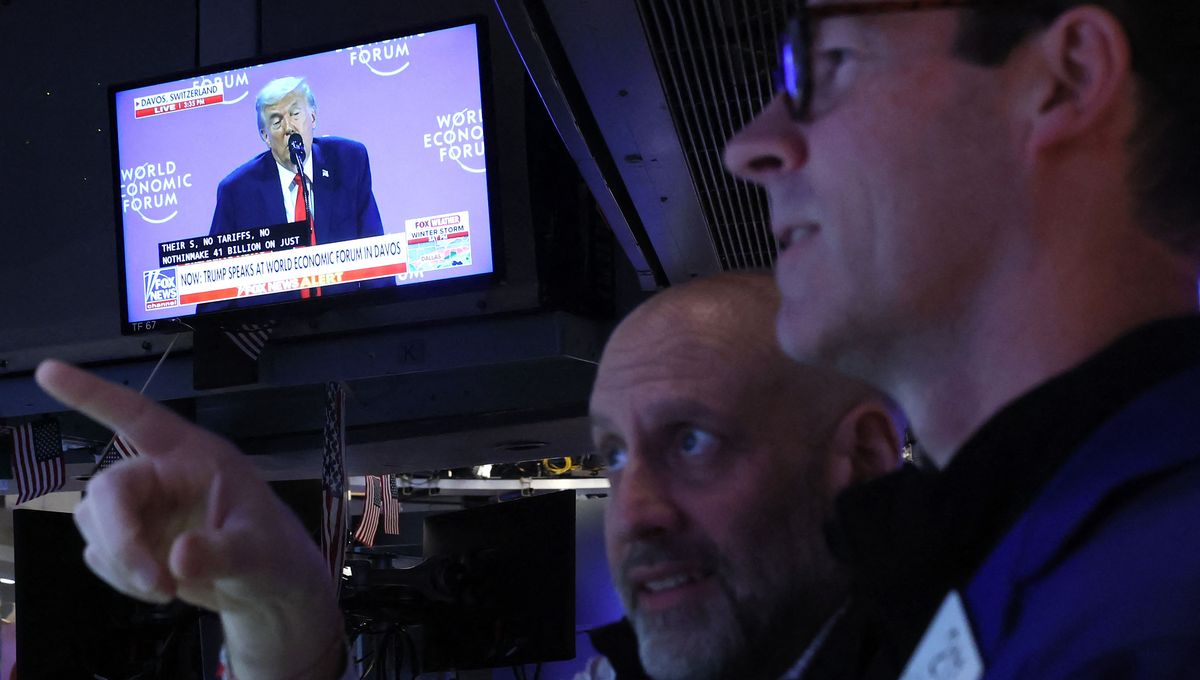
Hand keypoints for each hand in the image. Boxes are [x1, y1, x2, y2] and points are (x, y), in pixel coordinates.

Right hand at [36, 359, 344, 678]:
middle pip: (107, 489)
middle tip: (158, 583)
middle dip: (121, 539)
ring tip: (170, 586)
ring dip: (123, 562)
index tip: (49, 370)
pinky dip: (122, 577)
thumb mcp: (259, 552)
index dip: (94, 394)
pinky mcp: (128, 538)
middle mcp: (159, 473)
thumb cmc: (271, 551)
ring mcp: (140, 506)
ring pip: (95, 523)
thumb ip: (222, 553)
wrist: (265, 586)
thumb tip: (179, 557)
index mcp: (192, 455)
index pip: (138, 416)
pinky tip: (160, 587)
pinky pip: (99, 553)